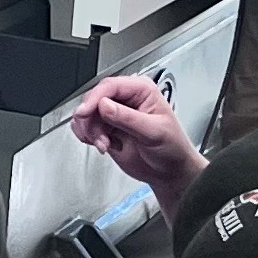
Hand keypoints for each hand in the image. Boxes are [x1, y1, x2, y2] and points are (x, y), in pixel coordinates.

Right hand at [66, 75, 200, 195]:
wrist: (170, 171)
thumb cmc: (172, 148)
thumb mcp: (154, 132)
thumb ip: (128, 118)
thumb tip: (104, 105)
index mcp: (141, 91)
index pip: (110, 86)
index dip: (95, 98)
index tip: (85, 113)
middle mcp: (126, 99)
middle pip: (94, 98)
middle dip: (91, 118)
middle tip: (98, 136)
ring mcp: (114, 114)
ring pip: (87, 114)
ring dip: (90, 131)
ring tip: (105, 144)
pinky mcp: (106, 128)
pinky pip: (85, 126)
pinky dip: (87, 136)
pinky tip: (102, 145)